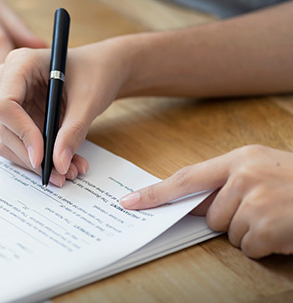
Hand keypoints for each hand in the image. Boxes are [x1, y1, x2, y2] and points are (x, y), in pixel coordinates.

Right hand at [0, 39, 131, 185]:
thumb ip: (72, 131)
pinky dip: (41, 159)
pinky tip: (65, 163)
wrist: (101, 70)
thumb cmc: (95, 73)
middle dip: (32, 155)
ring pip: (10, 142)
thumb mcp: (88, 101)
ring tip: (70, 170)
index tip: (43, 157)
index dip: (22, 133)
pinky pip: (20, 145)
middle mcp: (8, 82)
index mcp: (20, 65)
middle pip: (5, 128)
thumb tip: (59, 164)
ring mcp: (11, 102)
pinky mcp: (18, 119)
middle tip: (62, 173)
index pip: (5, 106)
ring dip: (37, 163)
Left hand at [120, 145, 292, 257]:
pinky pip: (249, 247)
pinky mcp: (267, 225)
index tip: (129, 203)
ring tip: (279, 217)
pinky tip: (286, 230)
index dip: (155, 193)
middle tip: (266, 209)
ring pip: (229, 233)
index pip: (186, 178)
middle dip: (234, 220)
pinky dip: (267, 246)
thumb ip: (229, 182)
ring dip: (253, 234)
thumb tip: (190, 204)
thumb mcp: (265, 170)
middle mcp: (245, 176)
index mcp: (240, 159)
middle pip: (211, 215)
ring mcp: (256, 200)